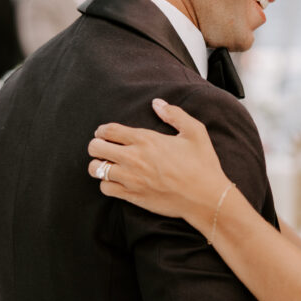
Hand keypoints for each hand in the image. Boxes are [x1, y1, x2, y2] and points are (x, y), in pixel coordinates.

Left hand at [87, 99, 229, 232]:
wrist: (205, 197)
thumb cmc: (202, 164)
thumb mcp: (195, 132)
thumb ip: (175, 114)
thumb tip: (157, 103)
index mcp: (146, 140)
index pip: (108, 130)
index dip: (102, 130)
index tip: (104, 133)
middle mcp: (133, 158)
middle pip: (95, 148)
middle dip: (96, 145)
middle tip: (103, 148)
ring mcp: (131, 179)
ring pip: (96, 169)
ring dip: (98, 165)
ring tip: (107, 165)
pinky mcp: (132, 196)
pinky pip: (105, 188)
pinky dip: (106, 184)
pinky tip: (116, 181)